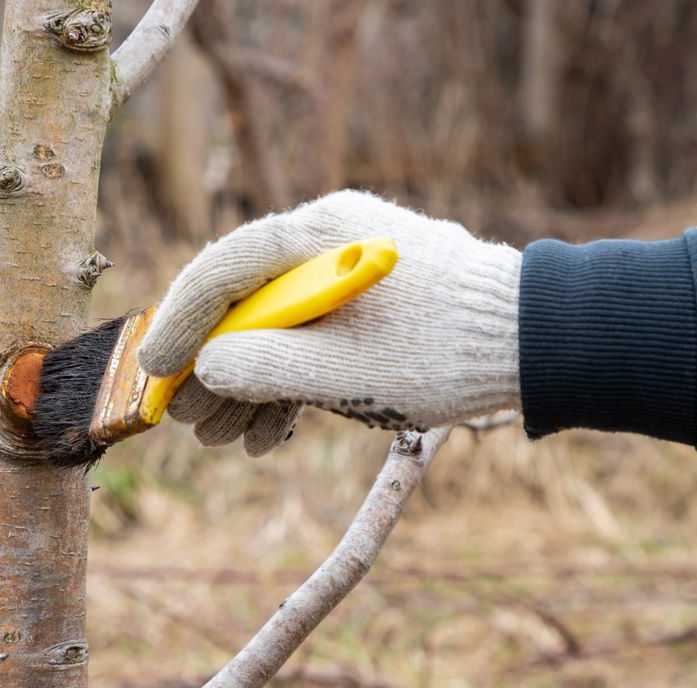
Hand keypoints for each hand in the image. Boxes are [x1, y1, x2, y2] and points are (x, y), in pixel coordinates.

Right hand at [137, 191, 521, 454]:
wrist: (542, 344)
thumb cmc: (448, 351)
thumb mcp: (344, 370)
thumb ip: (265, 366)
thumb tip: (207, 367)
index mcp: (322, 235)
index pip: (224, 269)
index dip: (180, 323)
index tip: (155, 372)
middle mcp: (332, 240)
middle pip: (246, 301)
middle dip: (215, 370)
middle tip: (189, 423)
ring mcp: (352, 272)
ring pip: (279, 327)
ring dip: (251, 386)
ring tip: (228, 443)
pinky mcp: (373, 303)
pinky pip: (315, 337)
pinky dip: (292, 383)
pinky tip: (271, 434)